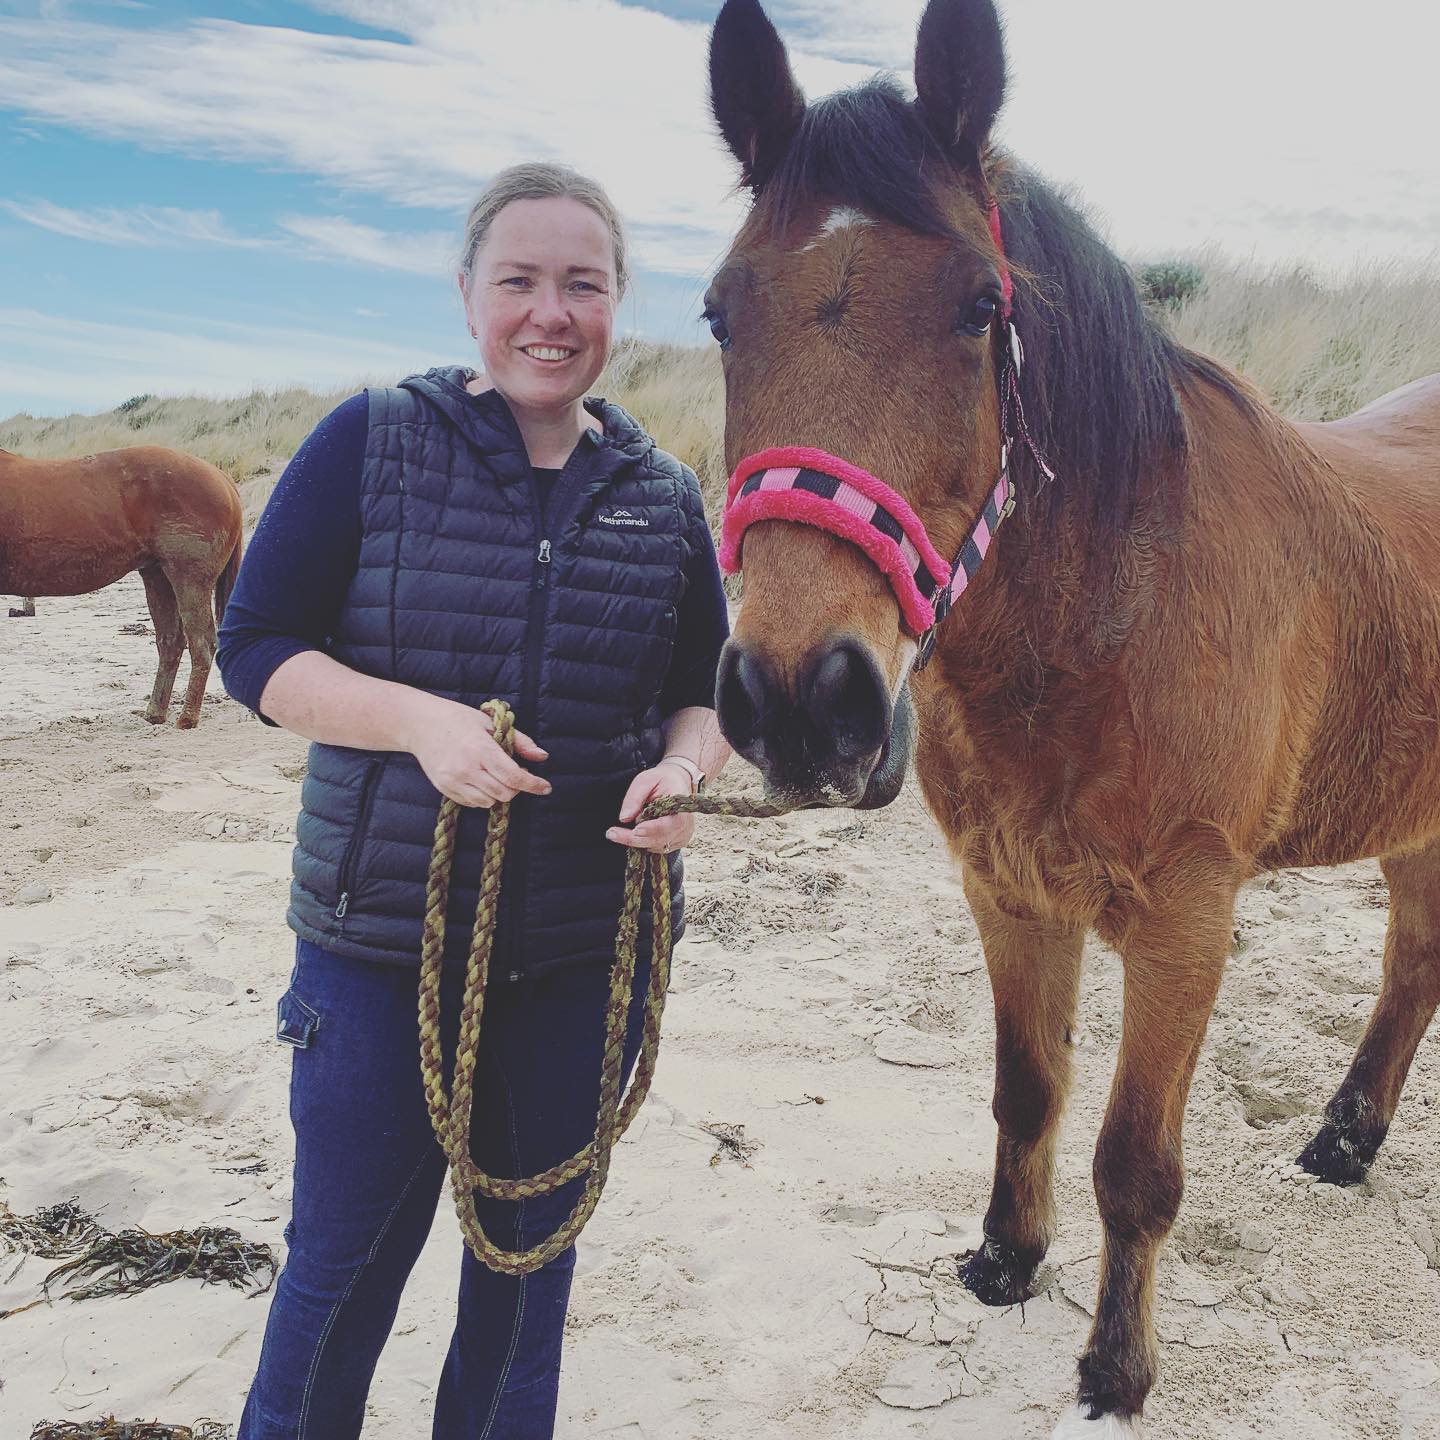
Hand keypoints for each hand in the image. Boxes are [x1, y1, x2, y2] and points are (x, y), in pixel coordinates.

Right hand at [408, 696, 549, 807]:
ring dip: (499, 792)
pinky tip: (479, 779)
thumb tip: (542, 756)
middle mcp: (466, 768)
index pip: (513, 776)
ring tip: (494, 775)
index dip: (533, 784)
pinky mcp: (444, 788)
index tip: (545, 787)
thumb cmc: (459, 720)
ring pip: (489, 802)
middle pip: (504, 793)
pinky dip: (482, 796)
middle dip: (516, 787)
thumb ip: (520, 742)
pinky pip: (472, 803)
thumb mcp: (491, 723)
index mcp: (480, 749)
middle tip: (516, 774)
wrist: (420, 724)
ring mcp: (453, 780)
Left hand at [607, 762, 696, 853]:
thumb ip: (634, 798)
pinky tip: (637, 832)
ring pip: (656, 846)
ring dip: (637, 841)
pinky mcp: (678, 842)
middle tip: (612, 834)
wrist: (677, 783)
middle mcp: (686, 824)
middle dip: (634, 838)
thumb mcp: (645, 780)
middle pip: (660, 839)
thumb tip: (624, 818)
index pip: (669, 823)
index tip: (634, 830)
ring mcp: (683, 835)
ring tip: (621, 831)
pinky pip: (658, 848)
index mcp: (681, 805)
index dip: (652, 829)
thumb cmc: (661, 780)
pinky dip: (645, 842)